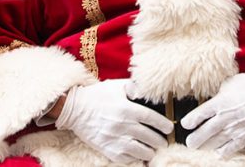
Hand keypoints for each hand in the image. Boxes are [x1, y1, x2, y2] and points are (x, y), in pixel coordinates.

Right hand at [54, 79, 172, 162]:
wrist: (75, 109)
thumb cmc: (98, 96)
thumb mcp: (116, 86)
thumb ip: (133, 87)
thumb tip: (147, 90)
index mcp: (126, 108)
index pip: (151, 118)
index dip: (163, 125)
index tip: (169, 128)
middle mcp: (122, 125)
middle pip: (149, 137)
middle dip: (160, 141)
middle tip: (164, 142)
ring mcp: (114, 139)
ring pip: (140, 151)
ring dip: (150, 151)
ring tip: (153, 150)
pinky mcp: (107, 150)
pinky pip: (126, 159)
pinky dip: (135, 158)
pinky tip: (139, 155)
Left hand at [181, 73, 244, 156]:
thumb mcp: (232, 82)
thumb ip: (220, 92)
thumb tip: (213, 98)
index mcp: (221, 101)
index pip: (200, 113)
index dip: (191, 120)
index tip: (185, 125)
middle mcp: (227, 116)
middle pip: (206, 131)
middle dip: (195, 139)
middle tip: (189, 143)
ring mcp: (237, 127)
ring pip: (217, 141)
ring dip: (207, 146)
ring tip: (200, 148)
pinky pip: (233, 146)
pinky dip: (224, 151)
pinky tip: (218, 153)